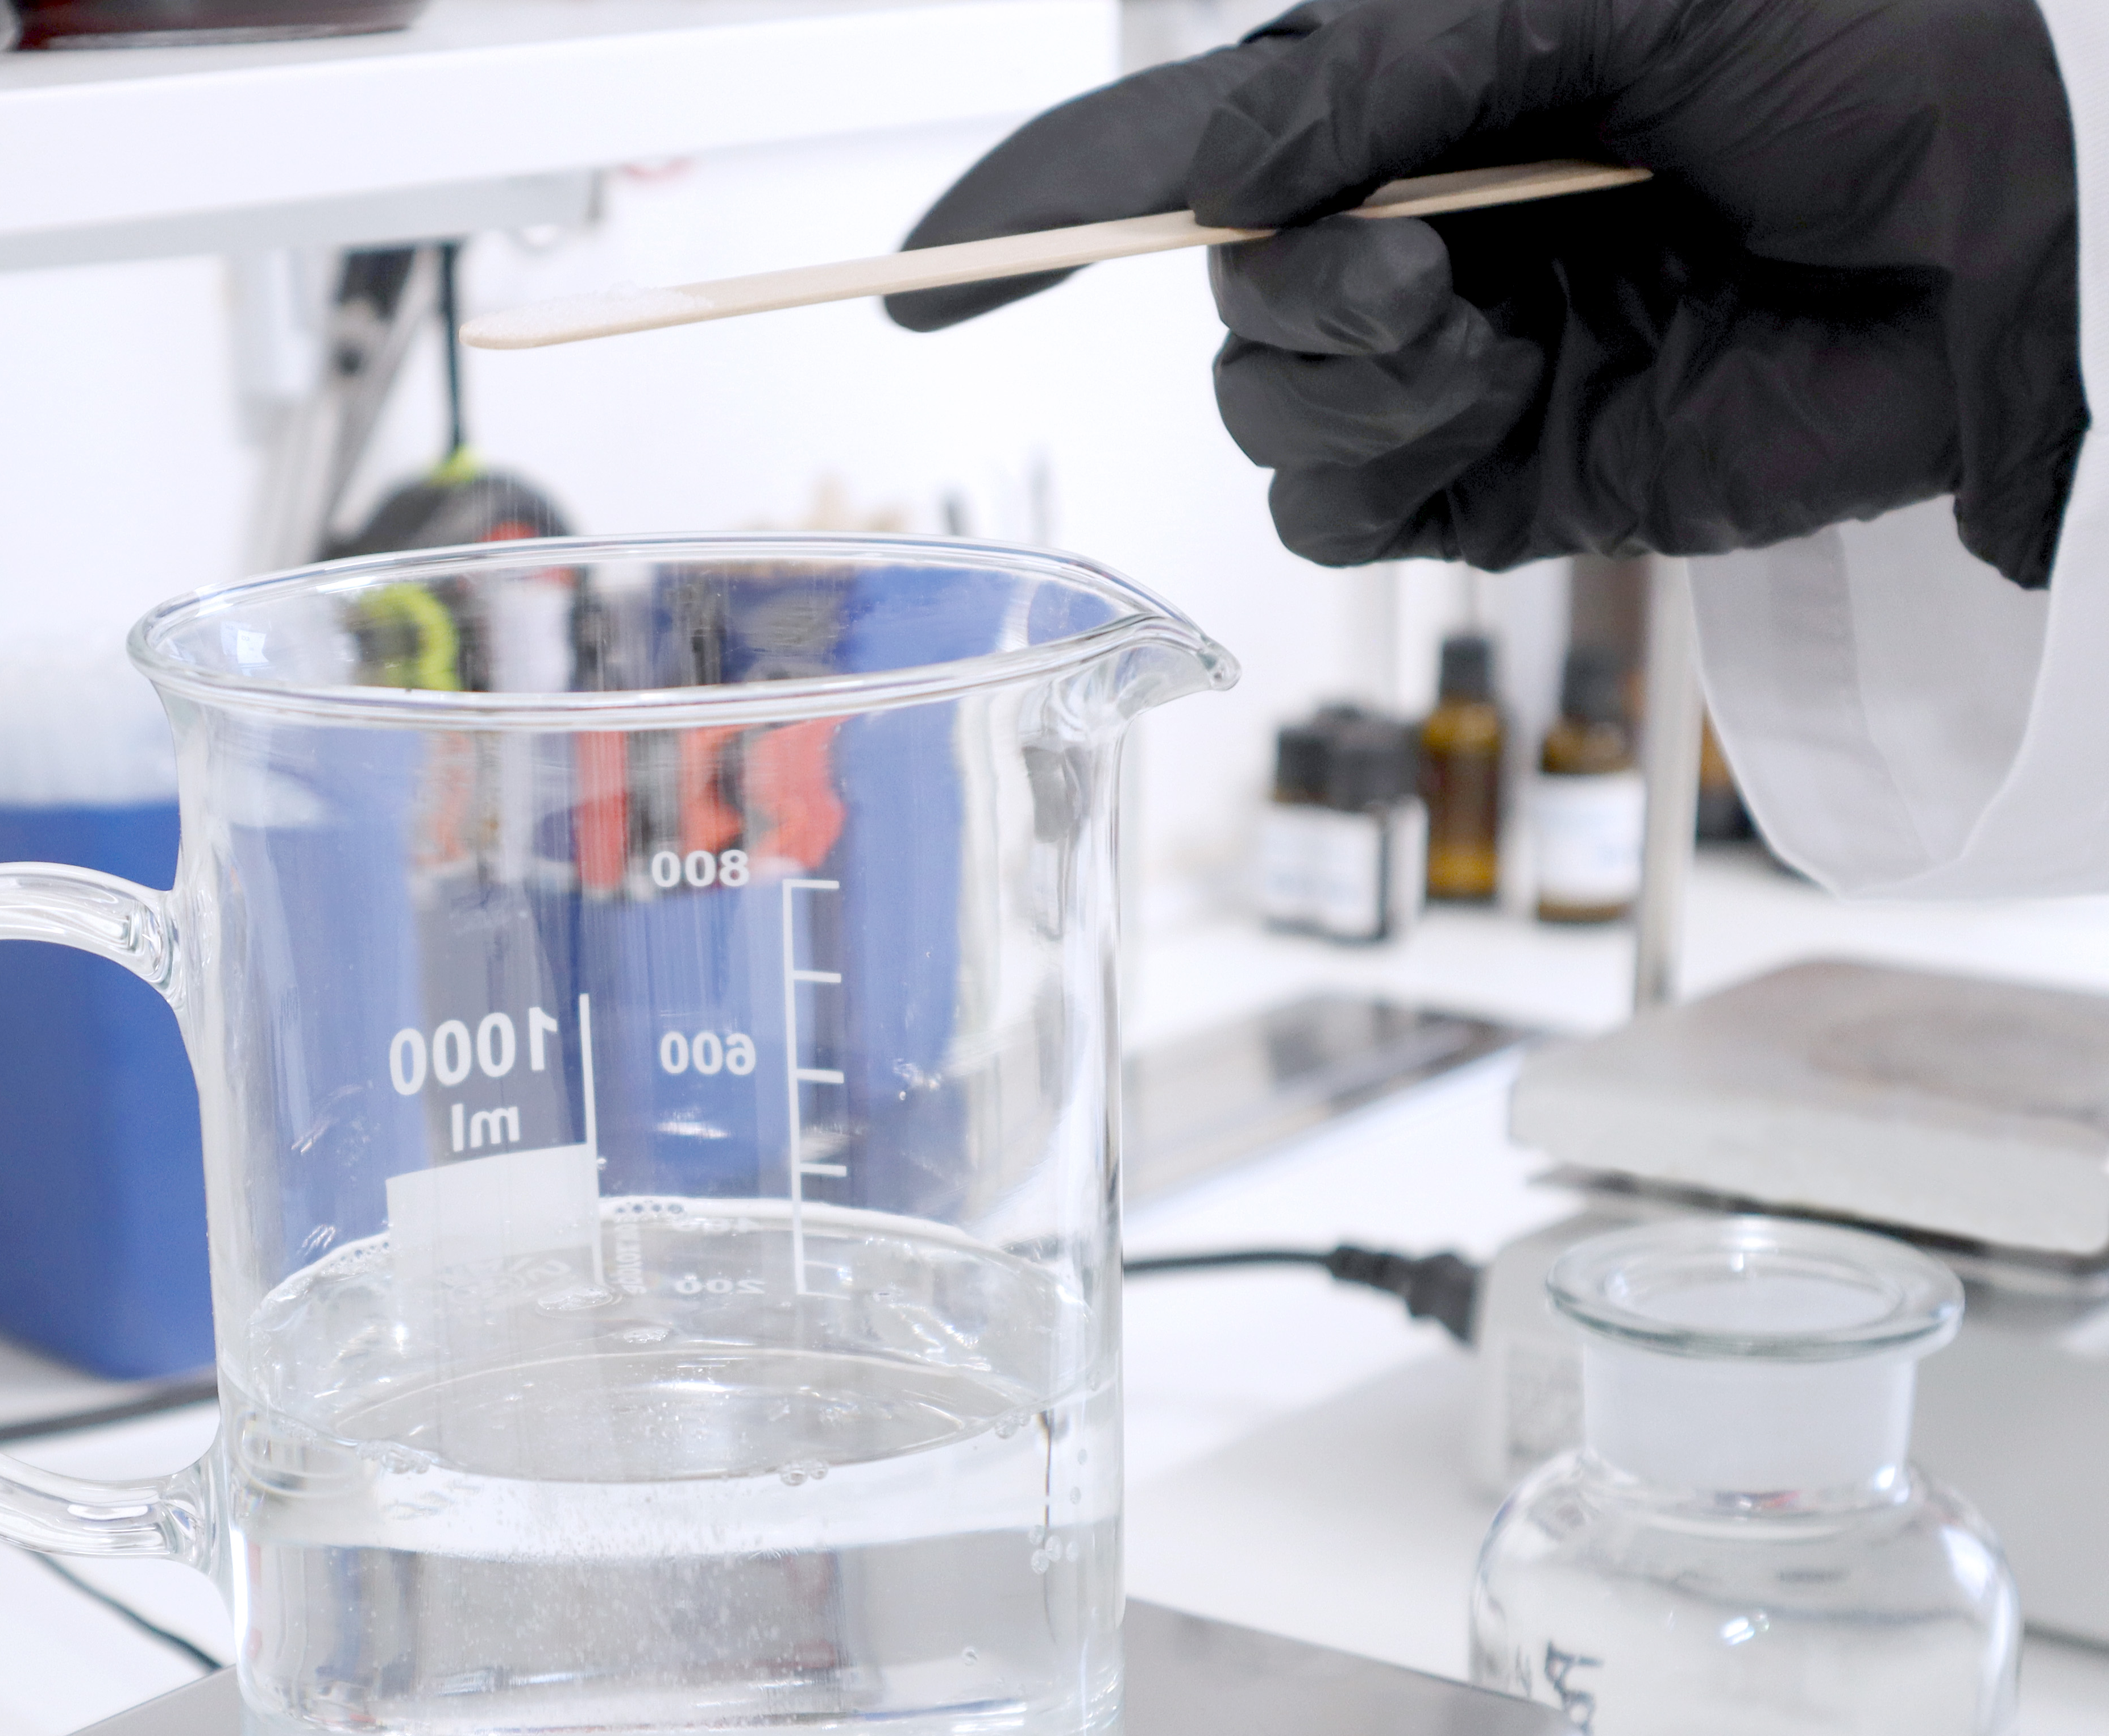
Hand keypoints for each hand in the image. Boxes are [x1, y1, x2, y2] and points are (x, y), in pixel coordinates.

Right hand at [891, 0, 2085, 585]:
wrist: (2056, 211)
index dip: (1033, 205)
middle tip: (1414, 277)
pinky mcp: (1522, 478)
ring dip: (1335, 388)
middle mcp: (1423, 225)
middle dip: (1283, 297)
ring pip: (1270, 416)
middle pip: (1221, 297)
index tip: (916, 283)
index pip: (1178, 149)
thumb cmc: (1876, 41)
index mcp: (1424, 86)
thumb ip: (1384, 69)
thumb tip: (1218, 178)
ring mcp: (1465, 361)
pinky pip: (1353, 513)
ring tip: (1473, 343)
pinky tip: (1485, 409)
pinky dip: (1378, 473)